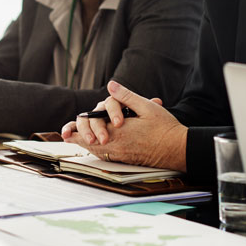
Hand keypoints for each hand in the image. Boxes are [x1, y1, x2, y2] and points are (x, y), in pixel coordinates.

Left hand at [60, 81, 185, 170]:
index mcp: (119, 131)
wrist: (177, 149)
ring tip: (72, 140)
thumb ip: (126, 97)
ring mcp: (121, 154)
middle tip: (67, 134)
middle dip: (77, 137)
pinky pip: (105, 157)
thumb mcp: (147, 106)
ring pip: (95, 151)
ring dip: (84, 145)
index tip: (67, 129)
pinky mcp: (125, 159)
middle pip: (88, 142)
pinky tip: (93, 147)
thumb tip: (111, 85)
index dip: (76, 128)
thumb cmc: (165, 128)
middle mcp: (116, 145)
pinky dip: (96, 151)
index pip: (90, 129)